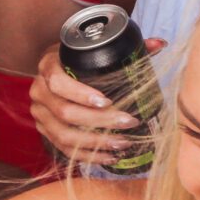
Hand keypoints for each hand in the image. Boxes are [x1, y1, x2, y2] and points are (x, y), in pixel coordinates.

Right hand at [28, 39, 164, 167]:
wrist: (57, 67)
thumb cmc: (79, 59)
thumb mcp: (94, 48)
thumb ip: (126, 46)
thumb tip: (160, 43)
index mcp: (48, 65)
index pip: (58, 82)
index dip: (81, 94)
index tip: (107, 101)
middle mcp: (39, 90)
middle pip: (65, 112)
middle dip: (99, 121)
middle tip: (128, 122)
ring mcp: (40, 113)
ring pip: (64, 135)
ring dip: (95, 143)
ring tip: (123, 143)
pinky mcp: (44, 131)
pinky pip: (63, 149)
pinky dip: (87, 155)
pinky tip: (109, 156)